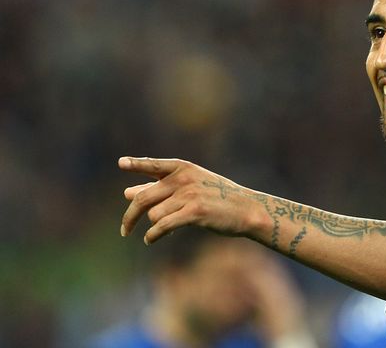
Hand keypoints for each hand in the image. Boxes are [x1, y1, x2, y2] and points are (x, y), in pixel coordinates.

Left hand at [119, 157, 256, 244]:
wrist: (247, 210)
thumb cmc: (218, 199)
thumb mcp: (190, 188)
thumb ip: (159, 188)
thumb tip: (127, 192)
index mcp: (183, 168)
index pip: (154, 165)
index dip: (136, 164)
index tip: (121, 163)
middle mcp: (184, 178)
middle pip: (144, 197)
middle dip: (130, 216)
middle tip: (124, 230)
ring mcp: (189, 194)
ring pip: (154, 215)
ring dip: (153, 227)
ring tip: (158, 233)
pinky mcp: (194, 212)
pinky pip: (163, 226)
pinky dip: (153, 235)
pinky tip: (151, 240)